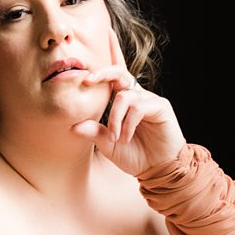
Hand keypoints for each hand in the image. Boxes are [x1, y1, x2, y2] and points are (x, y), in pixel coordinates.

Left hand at [71, 65, 185, 177]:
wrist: (157, 170)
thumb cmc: (135, 156)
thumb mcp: (109, 145)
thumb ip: (94, 133)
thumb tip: (73, 126)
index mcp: (124, 101)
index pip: (114, 78)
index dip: (105, 64)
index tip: (88, 64)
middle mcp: (137, 96)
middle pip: (119, 73)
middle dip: (102, 73)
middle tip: (87, 81)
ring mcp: (149, 100)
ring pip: (125, 97)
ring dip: (115, 118)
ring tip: (115, 138)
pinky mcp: (161, 107)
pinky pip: (138, 108)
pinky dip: (128, 124)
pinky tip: (126, 137)